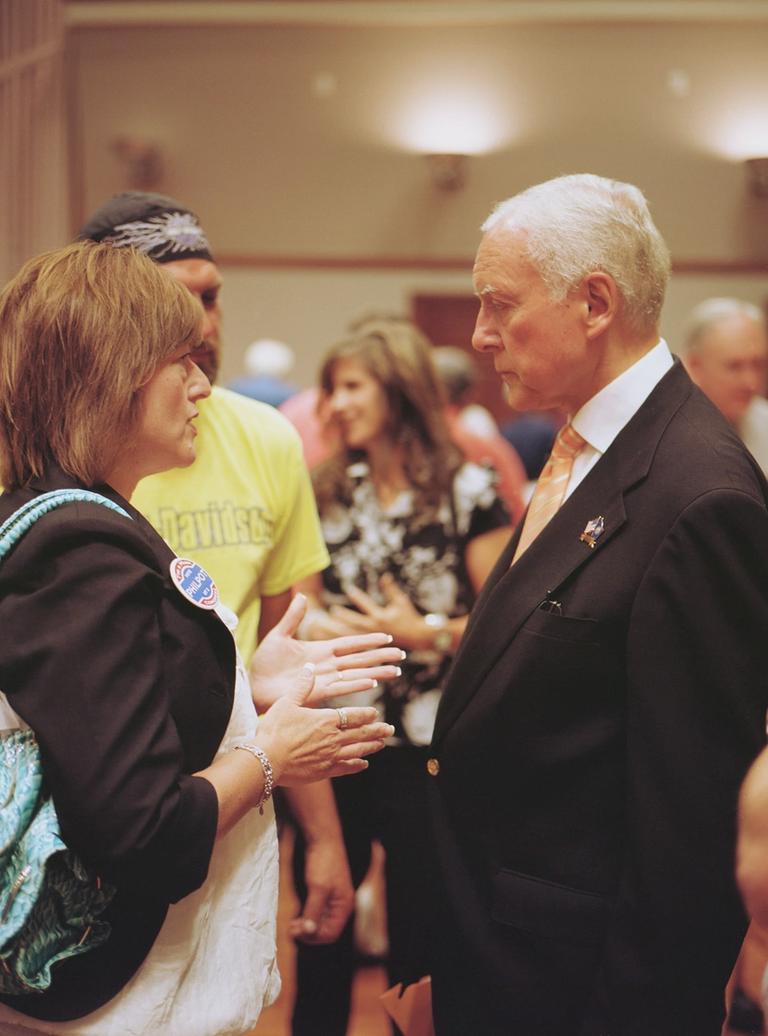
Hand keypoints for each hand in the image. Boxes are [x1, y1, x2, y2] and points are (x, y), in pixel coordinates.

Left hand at [250, 593, 402, 710]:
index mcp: (320, 650)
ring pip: (355, 674)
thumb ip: (292, 618)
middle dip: (381, 657)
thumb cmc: (264, 663)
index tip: (387, 637)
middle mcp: (326, 665)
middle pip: (359, 659)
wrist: (253, 685)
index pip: (350, 644)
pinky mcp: (315, 692)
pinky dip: (356, 684)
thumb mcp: (279, 636)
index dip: (368, 640)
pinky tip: (372, 682)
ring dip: (376, 672)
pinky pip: (340, 688)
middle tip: (402, 656)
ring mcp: (323, 679)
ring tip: (396, 671)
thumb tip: (302, 596)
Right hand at [255, 663, 393, 784]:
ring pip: (358, 751)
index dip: (366, 715)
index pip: (353, 716)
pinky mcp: (325, 771)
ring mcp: (331, 756)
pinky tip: (363, 764)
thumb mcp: (287, 702)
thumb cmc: (275, 730)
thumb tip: (310, 666)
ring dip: (372, 746)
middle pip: (362, 734)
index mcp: (326, 720)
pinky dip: (357, 765)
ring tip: (381, 744)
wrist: (266, 760)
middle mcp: (334, 738)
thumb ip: (302, 685)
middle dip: (377, 730)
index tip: (375, 713)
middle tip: (390, 729)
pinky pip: (346, 767)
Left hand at [288, 837, 354, 943]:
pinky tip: (297, 914)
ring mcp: (333, 898)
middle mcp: (341, 904)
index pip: (330, 933)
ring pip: (320, 921)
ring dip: (307, 925)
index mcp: (344, 905)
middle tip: (292, 930)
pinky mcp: (325, 891)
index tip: (296, 933)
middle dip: (309, 932)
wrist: (323, 838)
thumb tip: (308, 932)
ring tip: (292, 924)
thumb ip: (313, 911)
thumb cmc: (324, 861)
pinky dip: (307, 915)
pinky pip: (317, 911)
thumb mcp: (318, 888)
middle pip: (326, 929)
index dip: (313, 937)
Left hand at [329, 573, 425, 649]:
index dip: (357, 595)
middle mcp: (374, 628)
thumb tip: (384, 575)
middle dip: (342, 615)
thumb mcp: (401, 602)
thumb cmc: (410, 618)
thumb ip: (390, 589)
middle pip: (353, 621)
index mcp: (380, 617)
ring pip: (350, 633)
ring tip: (325, 624)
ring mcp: (371, 638)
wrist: (419, 638)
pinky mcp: (370, 646)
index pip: (366, 603)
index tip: (347, 588)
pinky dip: (343, 640)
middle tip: (331, 609)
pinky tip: (331, 636)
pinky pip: (353, 643)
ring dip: (338, 628)